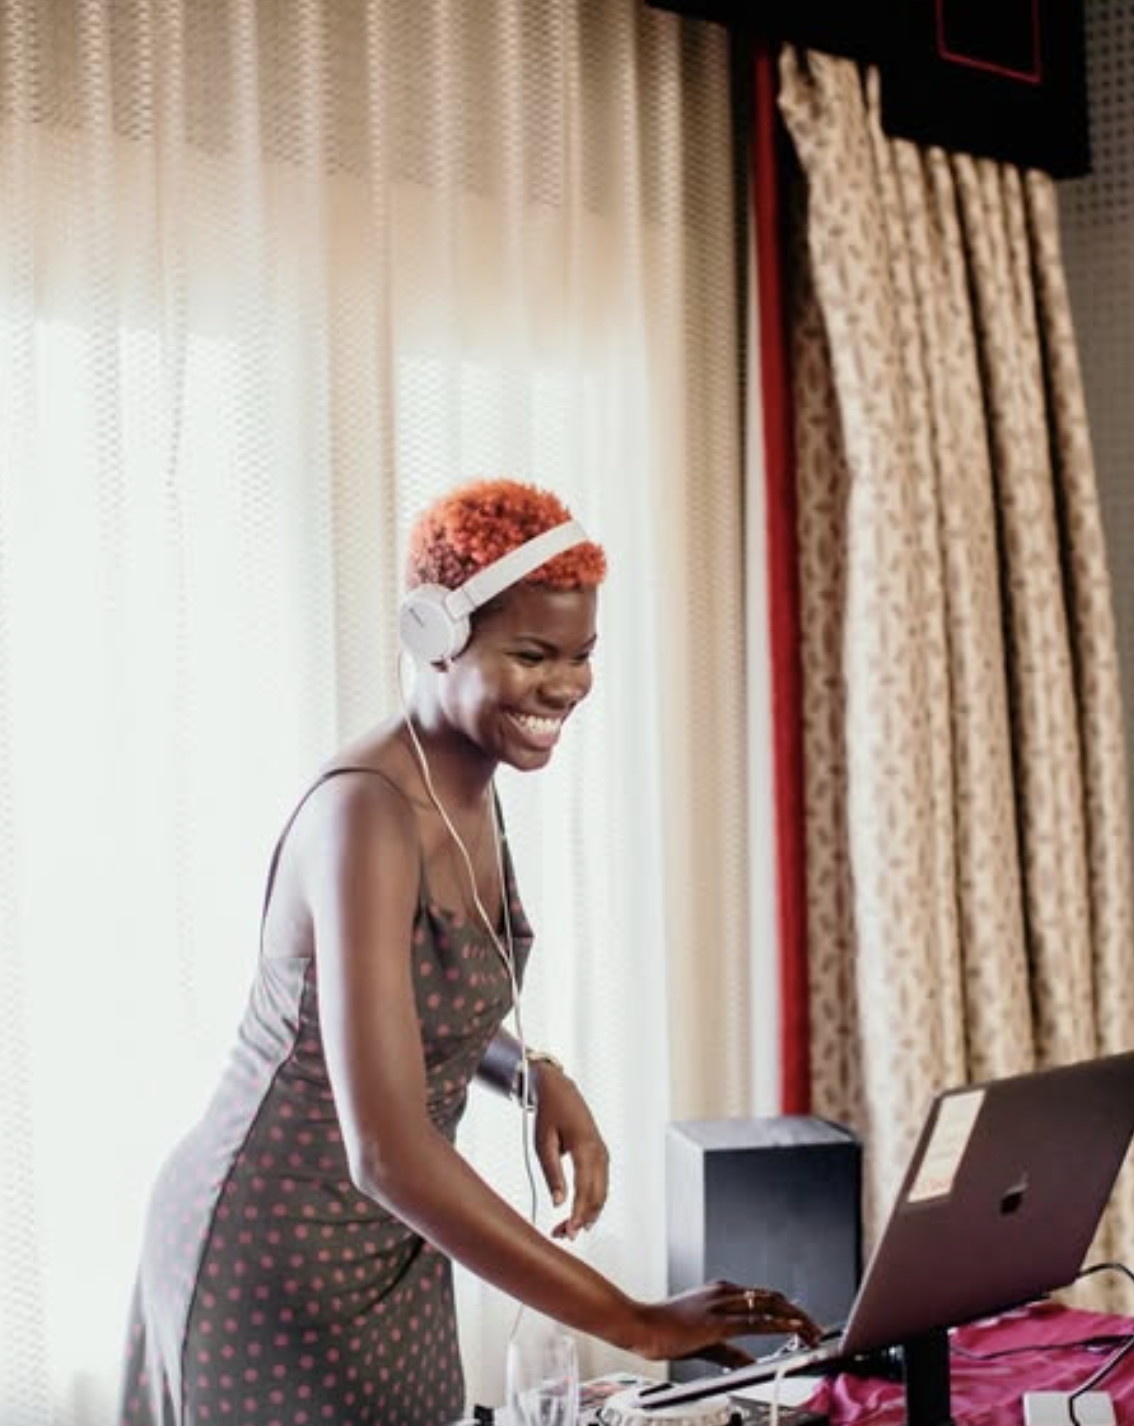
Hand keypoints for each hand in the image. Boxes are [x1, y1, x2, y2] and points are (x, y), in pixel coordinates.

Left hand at [530, 1064, 608, 1240]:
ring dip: (588, 1213)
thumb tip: (558, 1202)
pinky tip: (580, 1213)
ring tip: (568, 1228)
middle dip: (583, 1219)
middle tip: (564, 1235)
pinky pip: (601, 1184)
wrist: (559, 1090)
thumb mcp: (543, 1142)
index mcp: (585, 1147)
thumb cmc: (549, 1113)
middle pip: (597, 1195)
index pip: (585, 1189)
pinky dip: (592, 1201)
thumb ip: (551, 1172)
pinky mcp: (601, 1156)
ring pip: (602, 1193)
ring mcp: (602, 1153)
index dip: (578, 1214)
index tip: (570, 1232)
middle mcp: (599, 1152)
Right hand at [634, 1280, 822, 1363]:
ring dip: (795, 1318)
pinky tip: (792, 1328)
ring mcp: (721, 1304)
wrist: (639, 1325)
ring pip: (769, 1305)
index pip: (763, 1298)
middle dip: (797, 1313)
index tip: (802, 1325)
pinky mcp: (717, 1321)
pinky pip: (754, 1321)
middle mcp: (724, 1293)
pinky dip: (778, 1322)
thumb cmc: (664, 1330)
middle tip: (815, 1330)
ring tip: (812, 1332)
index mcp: (720, 1294)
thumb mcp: (705, 1341)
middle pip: (772, 1297)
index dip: (786, 1310)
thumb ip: (731, 1352)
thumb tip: (752, 1363)